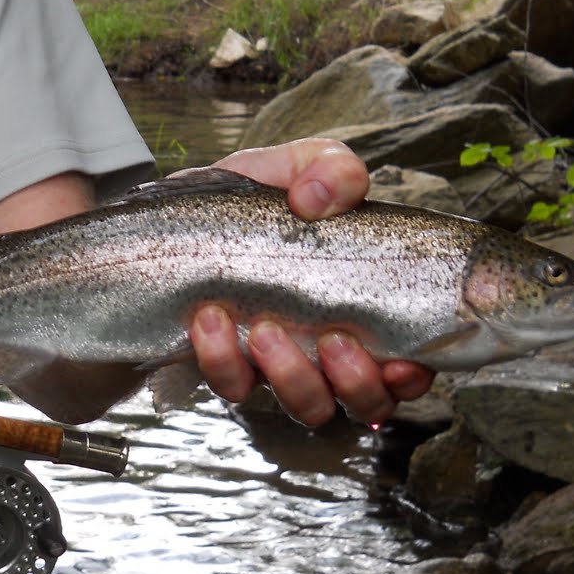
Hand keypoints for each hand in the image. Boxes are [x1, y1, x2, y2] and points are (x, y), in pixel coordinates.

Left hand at [179, 138, 434, 426]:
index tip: (404, 360)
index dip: (417, 372)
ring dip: (295, 377)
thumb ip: (328, 167)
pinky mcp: (227, 370)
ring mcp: (277, 363)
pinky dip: (225, 359)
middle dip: (358, 381)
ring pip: (311, 406)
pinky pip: (237, 388)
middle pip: (370, 398)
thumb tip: (320, 200)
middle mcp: (326, 344)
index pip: (411, 357)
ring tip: (266, 329)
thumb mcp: (287, 167)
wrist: (156, 226)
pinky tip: (210, 319)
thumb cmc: (238, 201)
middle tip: (331, 340)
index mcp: (358, 301)